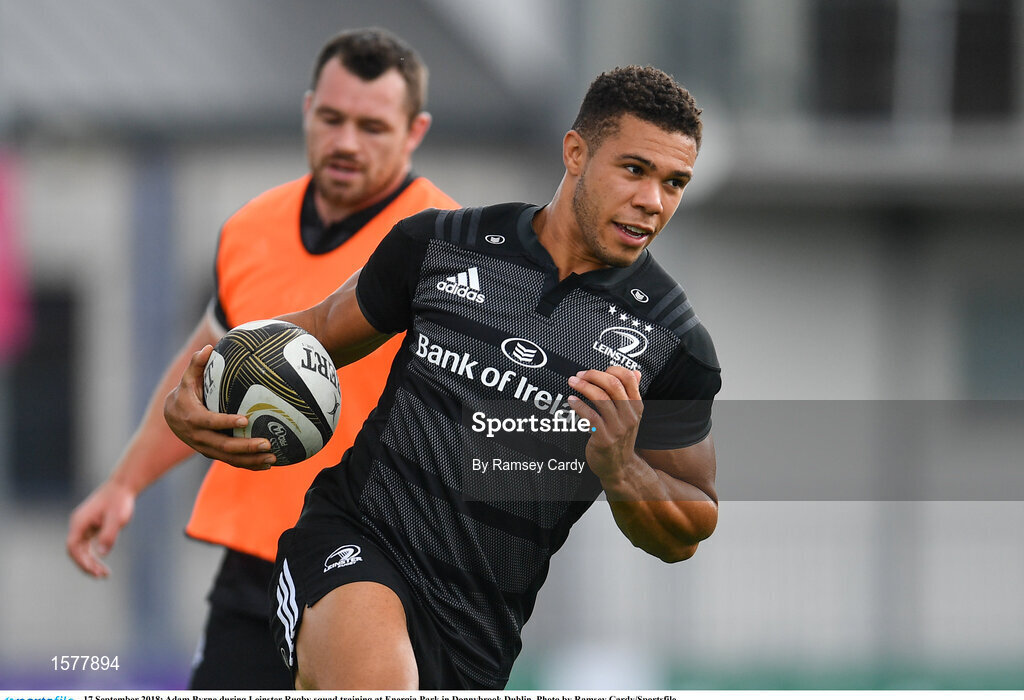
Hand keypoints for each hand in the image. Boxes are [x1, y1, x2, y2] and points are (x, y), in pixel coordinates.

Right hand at [66, 481, 134, 577]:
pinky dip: (94, 555)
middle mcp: (78, 525)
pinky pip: (88, 546)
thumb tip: (102, 553)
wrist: (123, 487)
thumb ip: (109, 535)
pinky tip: (102, 564)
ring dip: (91, 562)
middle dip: (87, 565)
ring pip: (82, 550)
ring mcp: (84, 526)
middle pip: (76, 551)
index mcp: (79, 522)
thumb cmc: (119, 501)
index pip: (73, 547)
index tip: (94, 570)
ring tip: (104, 574)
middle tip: (102, 576)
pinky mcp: (91, 528)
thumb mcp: (116, 518)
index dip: (81, 561)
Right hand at [162, 345, 275, 469]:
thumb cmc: (185, 393)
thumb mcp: (187, 379)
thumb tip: (208, 347)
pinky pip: (231, 461)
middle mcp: (198, 437)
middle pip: (223, 445)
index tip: (245, 420)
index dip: (226, 422)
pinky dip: (249, 464)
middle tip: (267, 443)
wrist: (171, 417)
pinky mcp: (212, 453)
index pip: (210, 422)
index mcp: (192, 418)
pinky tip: (268, 464)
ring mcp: (205, 448)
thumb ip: (196, 365)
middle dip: (245, 446)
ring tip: (273, 457)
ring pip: (229, 458)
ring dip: (251, 460)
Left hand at [566, 366, 643, 481]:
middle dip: (593, 375)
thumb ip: (631, 394)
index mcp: (636, 406)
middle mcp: (629, 415)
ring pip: (600, 398)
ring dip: (583, 386)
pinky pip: (590, 416)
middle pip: (613, 384)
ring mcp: (617, 427)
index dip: (611, 369)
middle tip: (579, 375)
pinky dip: (578, 405)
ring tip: (572, 382)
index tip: (596, 371)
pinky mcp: (604, 438)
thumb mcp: (631, 416)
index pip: (629, 378)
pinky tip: (571, 400)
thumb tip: (635, 372)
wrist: (619, 468)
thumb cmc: (621, 439)